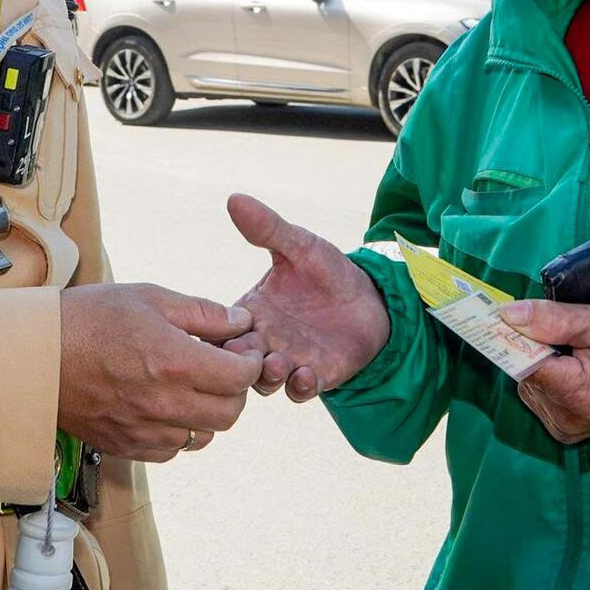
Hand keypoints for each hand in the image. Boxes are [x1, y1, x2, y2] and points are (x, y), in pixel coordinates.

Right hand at [58, 282, 262, 462]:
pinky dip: (179, 432)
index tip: (243, 351)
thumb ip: (202, 313)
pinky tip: (166, 405)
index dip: (250, 362)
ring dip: (209, 413)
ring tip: (193, 386)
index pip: (239, 377)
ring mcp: (144, 430)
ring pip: (203, 436)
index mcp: (175, 362)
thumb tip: (241, 322)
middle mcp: (165, 404)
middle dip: (235, 390)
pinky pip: (171, 450)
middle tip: (223, 368)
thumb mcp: (149, 298)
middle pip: (230, 414)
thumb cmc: (89, 318)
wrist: (33, 356)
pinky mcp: (125, 446)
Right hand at [224, 194, 390, 402]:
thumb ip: (268, 229)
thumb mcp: (300, 247)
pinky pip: (299, 391)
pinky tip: (308, 374)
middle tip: (248, 352)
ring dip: (266, 378)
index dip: (215, 331)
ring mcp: (289, 360)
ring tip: (276, 363)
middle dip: (236, 362)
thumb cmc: (328, 272)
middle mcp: (264, 340)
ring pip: (263, 382)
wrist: (373, 298)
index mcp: (251, 310)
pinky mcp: (317, 375)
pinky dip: (300, 387)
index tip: (222, 327)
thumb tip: (234, 199)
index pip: (220, 327)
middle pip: (234, 361)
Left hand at [500, 300, 589, 443]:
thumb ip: (554, 319)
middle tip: (563, 332)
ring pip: (530, 385)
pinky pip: (542, 398)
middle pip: (523, 374)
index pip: (520, 363)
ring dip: (543, 364)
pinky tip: (575, 368)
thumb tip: (508, 313)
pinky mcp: (569, 431)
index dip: (512, 336)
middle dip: (534, 349)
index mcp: (576, 394)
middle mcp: (567, 419)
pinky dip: (551, 379)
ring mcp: (567, 429)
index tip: (504, 315)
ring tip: (575, 351)